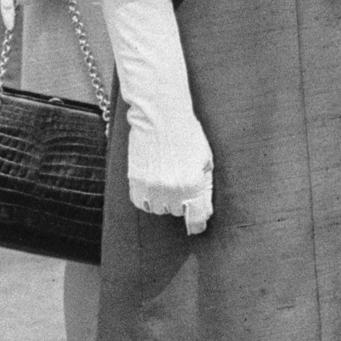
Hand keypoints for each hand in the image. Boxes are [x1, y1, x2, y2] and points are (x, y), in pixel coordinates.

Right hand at [125, 114, 215, 230]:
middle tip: (181, 179)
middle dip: (182, 200)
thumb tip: (205, 212)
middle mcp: (171, 190)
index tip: (197, 224)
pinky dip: (147, 197)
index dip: (198, 224)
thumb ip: (206, 188)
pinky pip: (141, 203)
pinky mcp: (135, 182)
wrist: (160, 117)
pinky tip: (153, 182)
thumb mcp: (205, 160)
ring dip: (164, 199)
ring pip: (158, 209)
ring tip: (167, 177)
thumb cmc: (187, 135)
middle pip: (177, 212)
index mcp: (193, 185)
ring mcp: (151, 187)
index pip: (196, 219)